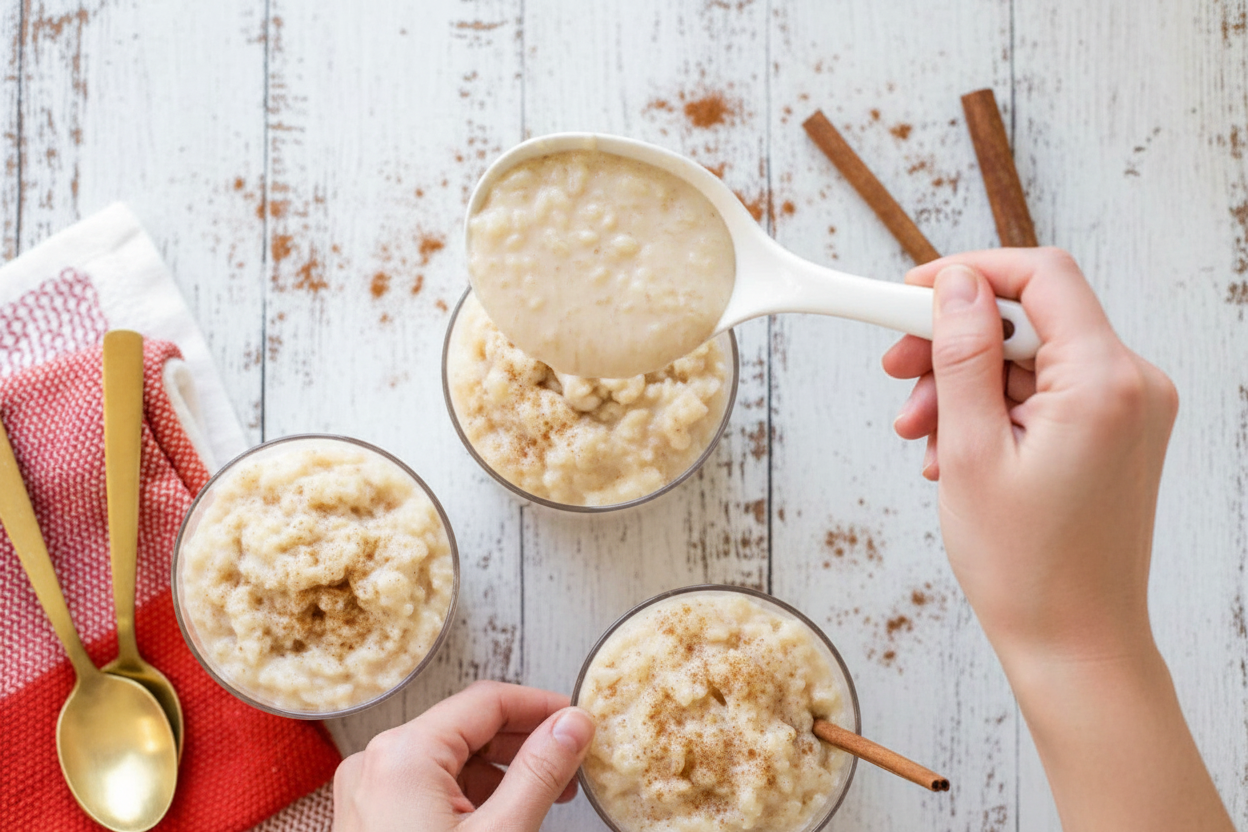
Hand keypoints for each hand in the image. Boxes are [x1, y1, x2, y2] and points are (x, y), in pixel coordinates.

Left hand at [333, 680, 594, 831]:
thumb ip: (541, 772)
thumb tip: (573, 725)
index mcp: (404, 754)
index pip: (486, 701)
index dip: (540, 706)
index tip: (579, 721)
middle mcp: (376, 762)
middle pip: (465, 726)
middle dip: (523, 740)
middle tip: (572, 761)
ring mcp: (367, 791)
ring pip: (448, 756)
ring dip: (500, 767)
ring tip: (547, 792)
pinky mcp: (370, 818)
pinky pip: (427, 785)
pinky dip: (470, 792)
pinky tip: (505, 812)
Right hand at [882, 248, 1176, 660]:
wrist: (1076, 645)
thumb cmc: (1027, 568)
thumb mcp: (970, 452)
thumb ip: (962, 357)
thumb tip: (956, 287)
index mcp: (1105, 381)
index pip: (1040, 276)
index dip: (968, 273)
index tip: (911, 293)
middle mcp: (1133, 385)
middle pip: (1029, 320)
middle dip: (953, 343)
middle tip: (896, 373)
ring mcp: (1129, 411)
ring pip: (1029, 360)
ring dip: (965, 386)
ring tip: (920, 436)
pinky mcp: (1116, 434)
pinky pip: (1045, 394)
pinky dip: (994, 411)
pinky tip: (953, 452)